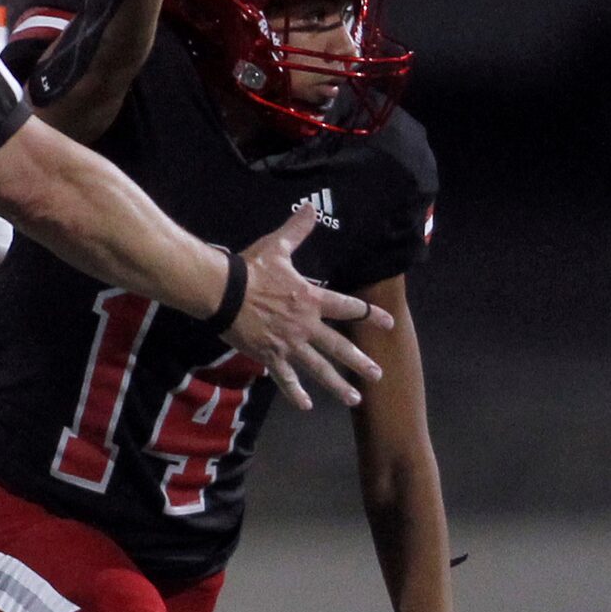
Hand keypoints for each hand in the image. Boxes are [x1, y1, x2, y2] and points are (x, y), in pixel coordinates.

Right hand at [223, 204, 390, 409]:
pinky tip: (308, 405)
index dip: (371, 315)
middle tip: (378, 374)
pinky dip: (296, 393)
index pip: (349, 308)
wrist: (223, 292)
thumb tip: (311, 206)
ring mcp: (289, 343)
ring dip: (337, 385)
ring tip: (354, 399)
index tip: (388, 324)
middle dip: (360, 362)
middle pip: (339, 346)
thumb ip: (297, 230)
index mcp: (311, 299)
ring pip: (318, 368)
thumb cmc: (250, 269)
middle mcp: (306, 325)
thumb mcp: (277, 247)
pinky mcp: (270, 355)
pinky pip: (286, 378)